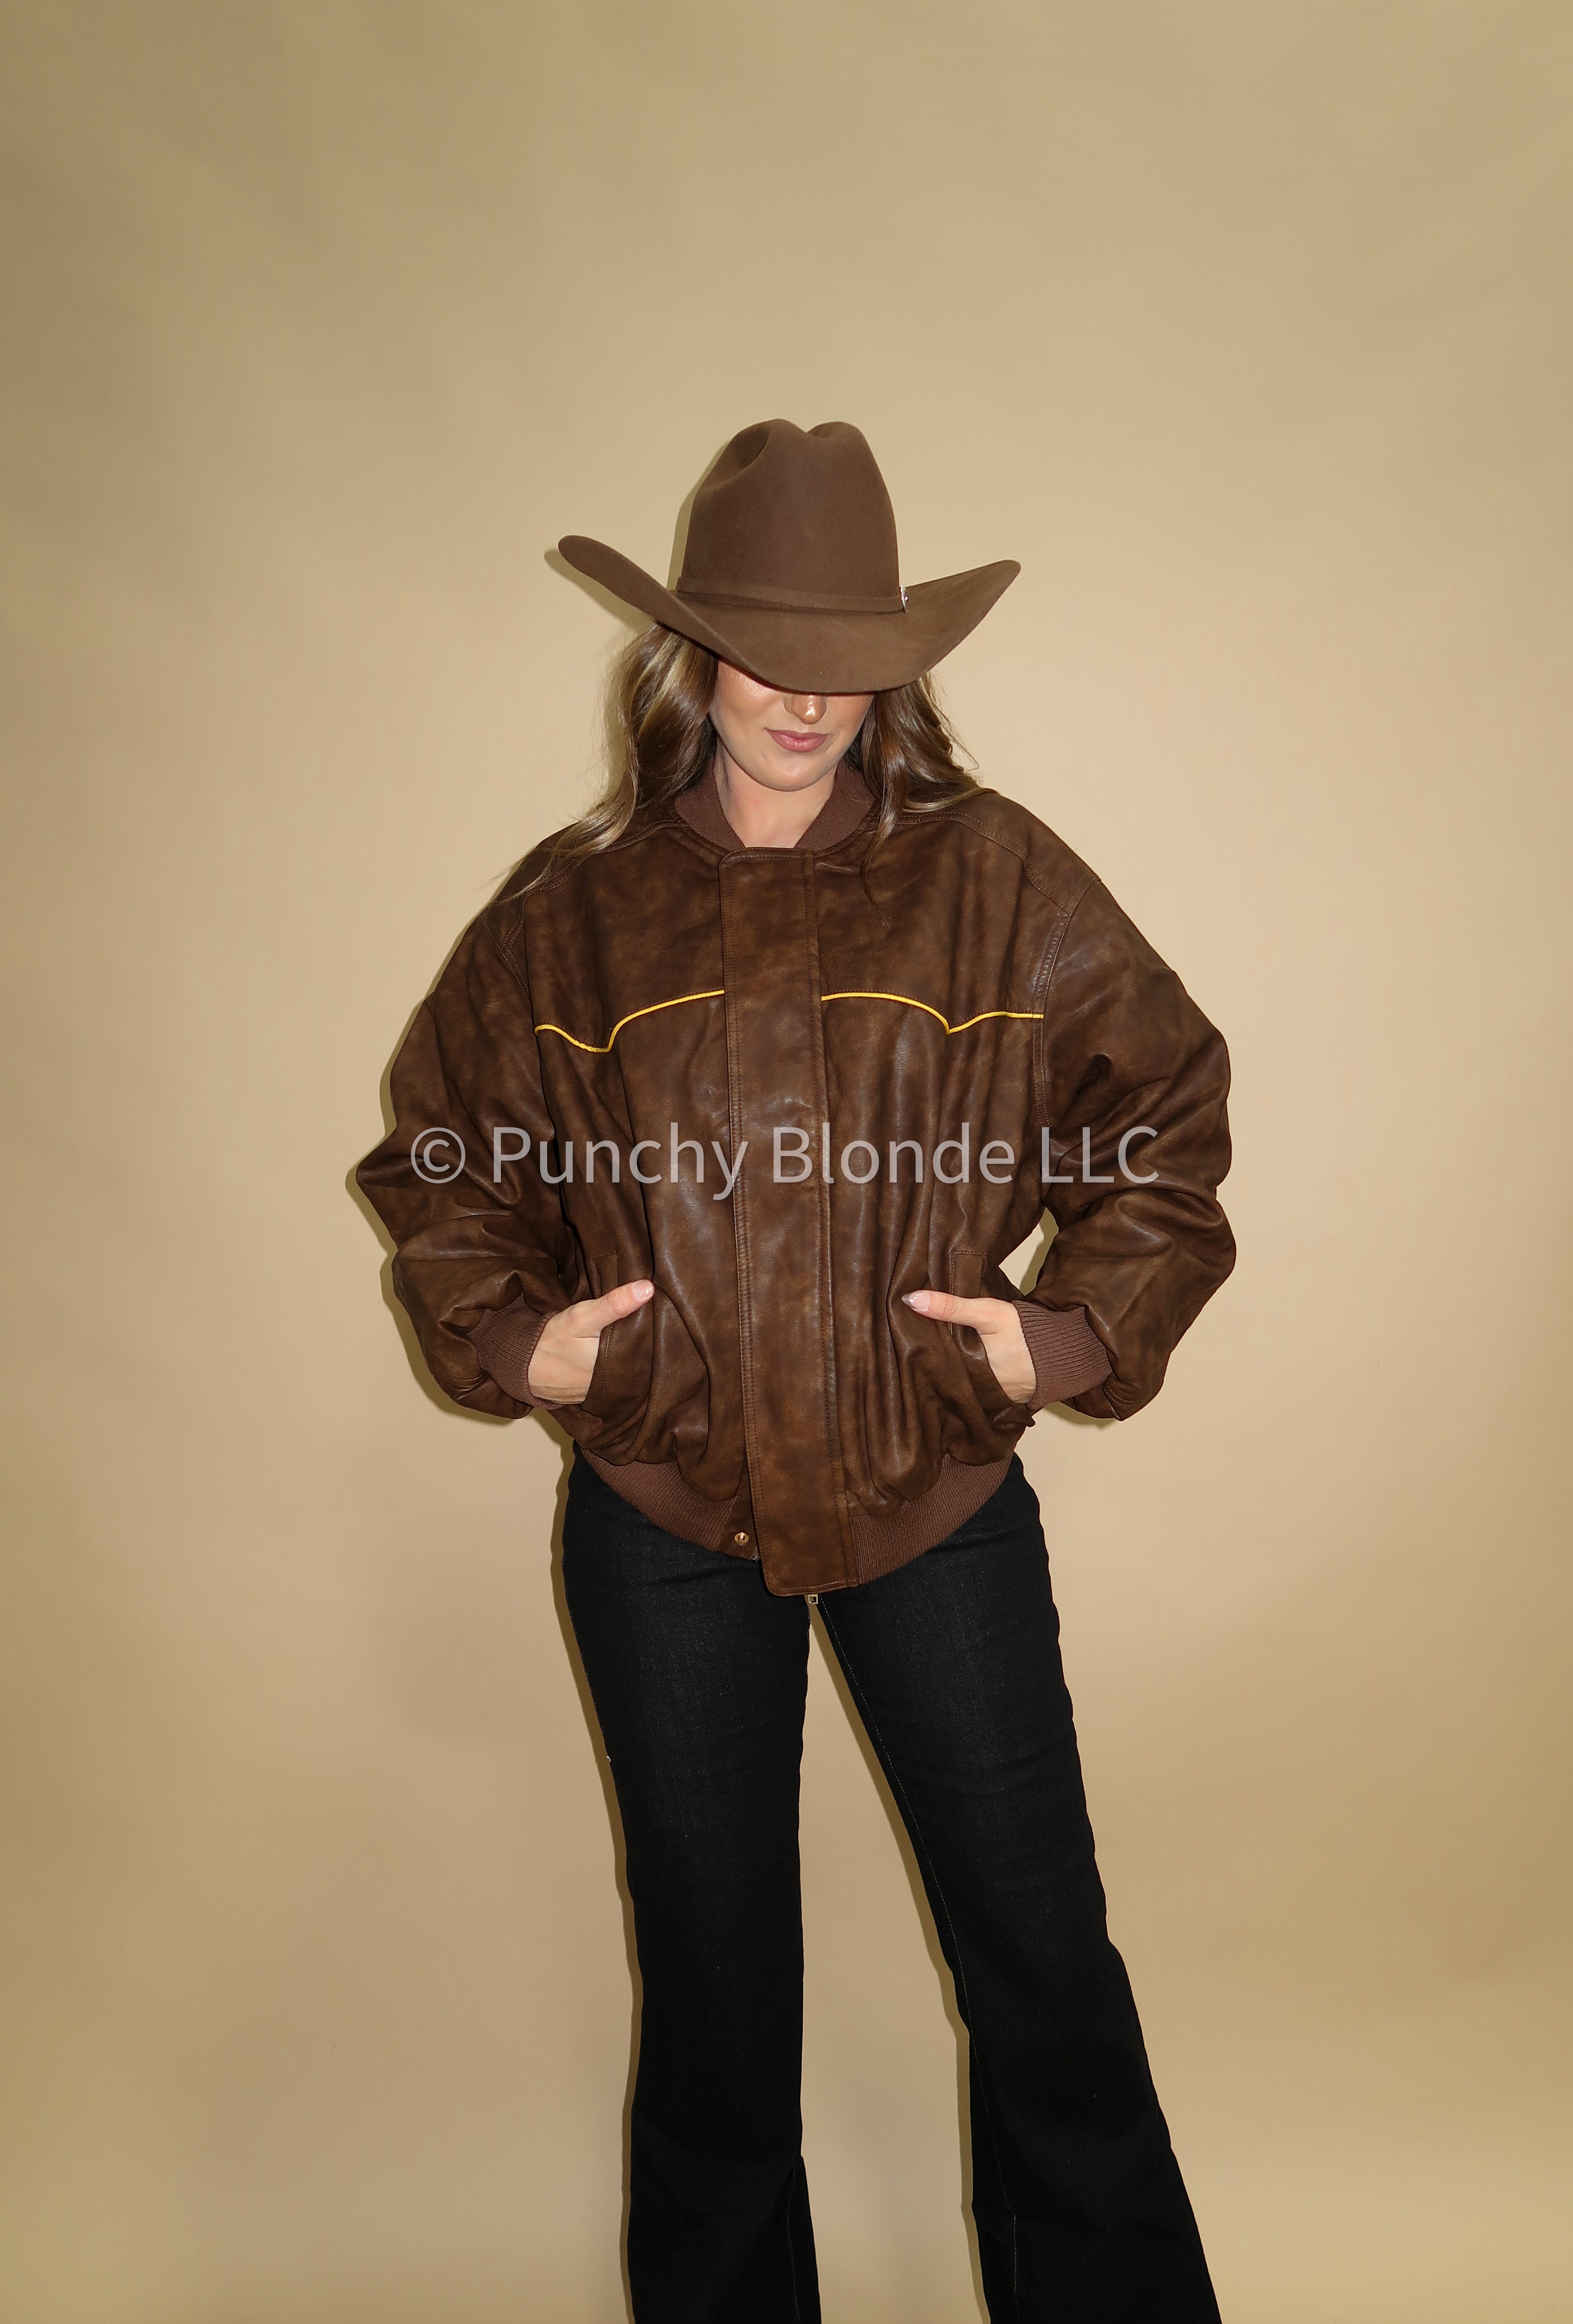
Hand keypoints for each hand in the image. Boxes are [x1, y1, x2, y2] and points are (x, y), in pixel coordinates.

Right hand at [527, 1280, 653, 1405]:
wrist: (523, 1366)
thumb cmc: (554, 1340)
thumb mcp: (583, 1317)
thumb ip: (615, 1304)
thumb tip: (648, 1288)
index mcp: (621, 1365)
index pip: (651, 1347)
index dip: (655, 1331)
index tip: (658, 1314)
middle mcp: (617, 1382)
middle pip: (641, 1360)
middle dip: (645, 1343)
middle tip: (646, 1320)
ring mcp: (606, 1390)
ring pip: (628, 1370)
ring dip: (632, 1355)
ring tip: (634, 1334)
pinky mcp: (594, 1393)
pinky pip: (613, 1378)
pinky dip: (615, 1366)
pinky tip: (615, 1352)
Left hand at [902, 1288, 1035, 1403]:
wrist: (1064, 1352)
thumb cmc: (1024, 1332)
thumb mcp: (986, 1313)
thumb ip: (950, 1307)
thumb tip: (910, 1299)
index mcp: (965, 1371)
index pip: (932, 1365)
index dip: (919, 1353)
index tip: (904, 1340)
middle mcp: (974, 1391)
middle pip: (945, 1377)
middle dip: (933, 1365)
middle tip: (916, 1347)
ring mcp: (988, 1398)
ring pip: (960, 1386)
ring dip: (951, 1374)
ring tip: (934, 1356)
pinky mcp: (1002, 1399)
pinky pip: (978, 1391)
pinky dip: (970, 1381)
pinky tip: (963, 1368)